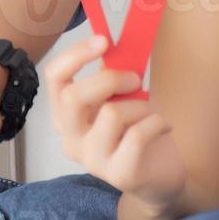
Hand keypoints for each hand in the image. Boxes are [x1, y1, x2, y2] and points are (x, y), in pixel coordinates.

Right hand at [43, 34, 186, 210]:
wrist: (158, 179)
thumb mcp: (121, 98)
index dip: (75, 54)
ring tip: (150, 112)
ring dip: (140, 104)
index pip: (55, 78)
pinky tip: (163, 126)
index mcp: (66, 115)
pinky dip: (157, 121)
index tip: (103, 40)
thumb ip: (111, 75)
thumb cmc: (137, 131)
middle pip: (73, 97)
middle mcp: (71, 139)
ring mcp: (92, 160)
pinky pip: (138, 134)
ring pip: (111, 114)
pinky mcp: (119, 174)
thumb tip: (112, 41)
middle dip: (110, 78)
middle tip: (135, 79)